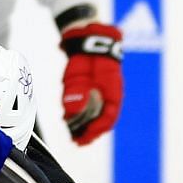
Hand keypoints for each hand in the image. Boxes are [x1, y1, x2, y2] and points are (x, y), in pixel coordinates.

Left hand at [60, 21, 123, 143]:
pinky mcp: (92, 91)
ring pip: (95, 115)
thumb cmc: (86, 57)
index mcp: (112, 93)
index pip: (108, 118)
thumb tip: (71, 113)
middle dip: (90, 132)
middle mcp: (109, 96)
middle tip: (77, 141)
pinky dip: (81, 116)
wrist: (88, 40)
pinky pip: (89, 107)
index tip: (84, 139)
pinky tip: (70, 121)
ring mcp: (102, 93)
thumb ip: (75, 94)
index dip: (96, 131)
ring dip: (85, 126)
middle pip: (102, 120)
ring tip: (74, 135)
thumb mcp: (78, 76)